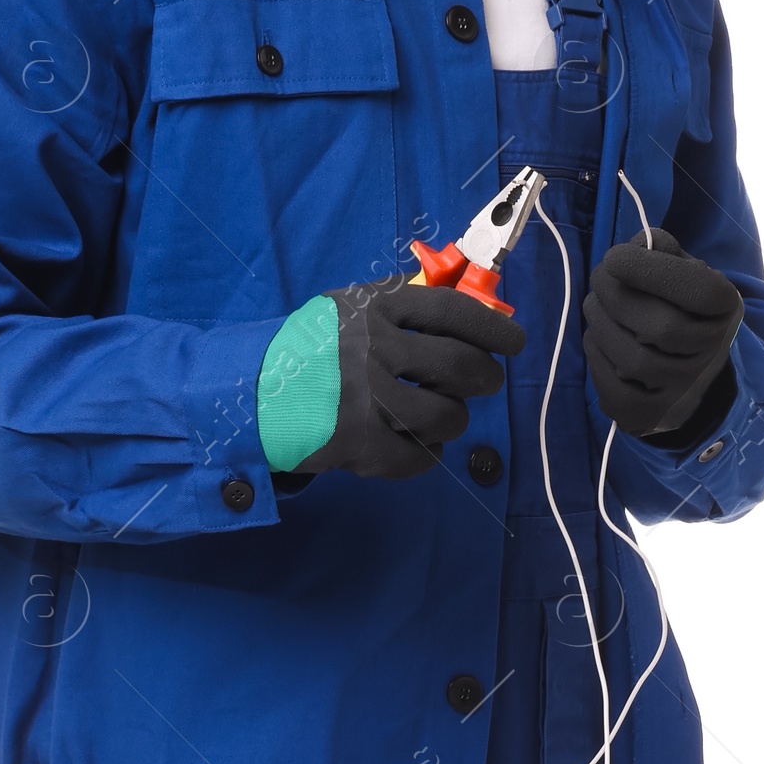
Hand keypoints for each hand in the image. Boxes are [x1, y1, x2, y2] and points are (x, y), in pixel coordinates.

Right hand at [301, 275, 524, 481]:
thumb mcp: (346, 309)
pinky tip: (413, 444)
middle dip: (484, 378)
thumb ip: (399, 306)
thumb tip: (469, 311)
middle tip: (484, 383)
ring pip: (447, 416)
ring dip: (453, 418)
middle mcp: (372, 349)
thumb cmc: (308, 350)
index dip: (493, 329)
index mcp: (373, 309)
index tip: (515, 343)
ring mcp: (365, 400)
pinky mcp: (358, 445)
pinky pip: (421, 456)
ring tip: (438, 415)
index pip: (451, 312)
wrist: (248, 395)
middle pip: (459, 367)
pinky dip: (427, 454)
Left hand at [582, 228, 742, 437]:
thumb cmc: (681, 307)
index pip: (699, 291)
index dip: (649, 271)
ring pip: (632, 359)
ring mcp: (683, 393)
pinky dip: (596, 358)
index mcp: (726, 311)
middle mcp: (712, 356)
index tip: (615, 257)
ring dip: (600, 323)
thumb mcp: (685, 271)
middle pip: (660, 328)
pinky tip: (598, 339)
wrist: (691, 372)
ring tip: (595, 305)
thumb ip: (663, 251)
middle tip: (599, 277)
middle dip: (615, 295)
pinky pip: (614, 390)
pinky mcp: (652, 417)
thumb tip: (637, 246)